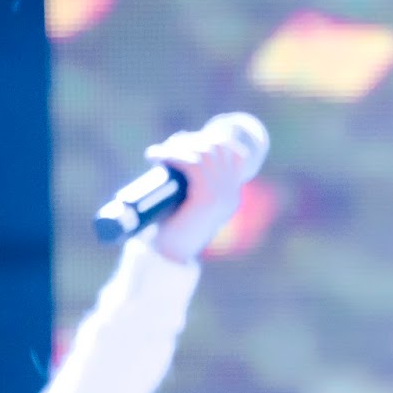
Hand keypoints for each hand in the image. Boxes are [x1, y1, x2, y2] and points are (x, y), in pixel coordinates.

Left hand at [140, 127, 252, 264]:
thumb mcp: (190, 204)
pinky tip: (159, 156)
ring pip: (204, 154)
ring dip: (178, 146)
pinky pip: (192, 165)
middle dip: (191, 140)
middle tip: (167, 147)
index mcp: (231, 194)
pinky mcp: (206, 198)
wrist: (170, 253)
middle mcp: (231, 193)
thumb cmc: (173, 227)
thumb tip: (176, 156)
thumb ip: (193, 187)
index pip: (234, 153)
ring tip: (159, 153)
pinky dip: (173, 155)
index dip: (209, 139)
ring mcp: (222, 195)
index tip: (183, 141)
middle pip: (218, 149)